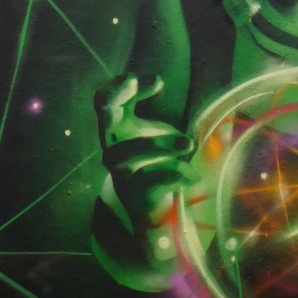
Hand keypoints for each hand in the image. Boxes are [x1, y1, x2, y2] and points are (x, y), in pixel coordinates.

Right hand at [94, 74, 196, 217]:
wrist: (160, 216)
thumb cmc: (157, 164)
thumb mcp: (156, 132)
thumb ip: (158, 114)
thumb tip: (156, 81)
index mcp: (119, 131)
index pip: (107, 100)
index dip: (122, 86)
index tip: (156, 82)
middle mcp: (114, 149)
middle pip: (104, 119)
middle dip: (115, 98)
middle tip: (134, 82)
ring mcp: (122, 173)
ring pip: (125, 154)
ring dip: (158, 145)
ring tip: (188, 143)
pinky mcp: (136, 197)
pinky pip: (150, 183)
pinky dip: (174, 175)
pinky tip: (193, 176)